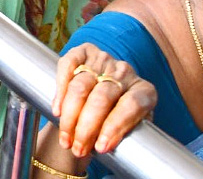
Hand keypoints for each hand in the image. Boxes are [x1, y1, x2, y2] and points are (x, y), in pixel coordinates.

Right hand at [52, 43, 155, 157]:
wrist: (107, 96)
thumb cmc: (121, 119)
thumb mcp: (134, 128)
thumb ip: (129, 136)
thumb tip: (113, 151)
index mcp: (145, 91)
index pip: (131, 106)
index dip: (114, 127)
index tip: (101, 148)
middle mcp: (126, 72)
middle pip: (102, 98)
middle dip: (86, 127)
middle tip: (77, 148)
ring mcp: (104, 60)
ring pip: (81, 86)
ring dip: (69, 115)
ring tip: (65, 138)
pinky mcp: (84, 51)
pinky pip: (68, 64)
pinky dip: (60, 88)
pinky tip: (57, 108)